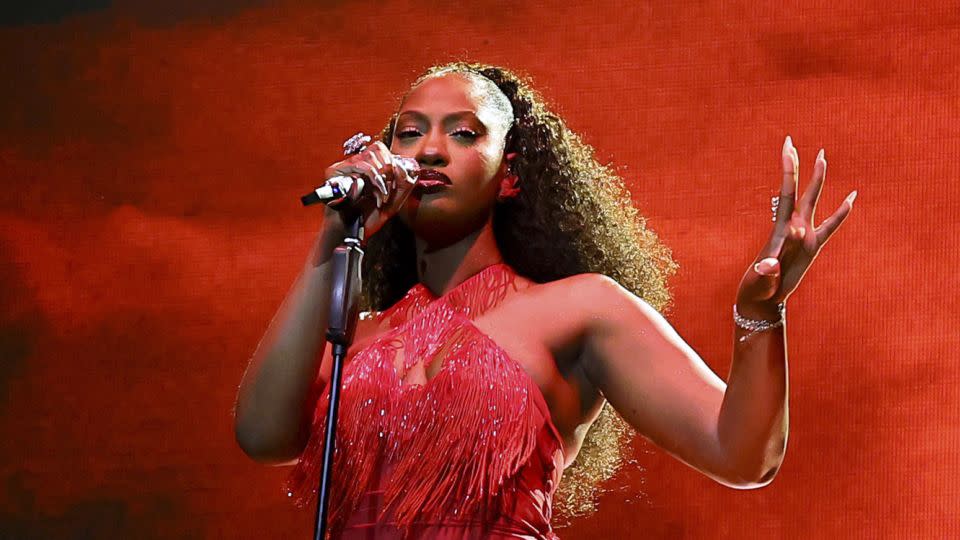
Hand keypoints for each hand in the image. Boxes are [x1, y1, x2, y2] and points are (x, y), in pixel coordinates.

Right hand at [321, 140, 416, 237]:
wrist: (352, 233)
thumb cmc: (369, 219)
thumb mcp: (394, 202)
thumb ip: (404, 185)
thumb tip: (402, 166)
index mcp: (369, 169)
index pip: (382, 150)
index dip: (393, 162)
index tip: (396, 183)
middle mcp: (355, 166)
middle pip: (377, 148)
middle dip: (389, 169)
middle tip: (389, 189)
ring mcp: (344, 168)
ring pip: (369, 156)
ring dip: (381, 177)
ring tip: (382, 196)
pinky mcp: (334, 172)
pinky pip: (359, 165)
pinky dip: (373, 179)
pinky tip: (374, 195)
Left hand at [736, 136, 856, 317]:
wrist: (763, 299)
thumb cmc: (759, 289)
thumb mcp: (762, 280)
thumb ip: (767, 271)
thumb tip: (772, 262)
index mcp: (781, 229)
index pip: (786, 192)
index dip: (787, 170)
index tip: (788, 148)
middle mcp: (793, 226)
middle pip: (798, 189)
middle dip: (797, 166)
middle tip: (792, 142)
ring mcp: (804, 235)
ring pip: (813, 201)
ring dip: (818, 180)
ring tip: (822, 158)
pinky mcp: (812, 247)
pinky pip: (831, 226)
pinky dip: (842, 212)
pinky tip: (851, 198)